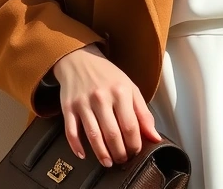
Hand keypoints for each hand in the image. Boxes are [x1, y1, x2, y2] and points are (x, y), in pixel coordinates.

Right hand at [51, 43, 162, 166]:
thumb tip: (154, 138)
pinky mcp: (67, 107)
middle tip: (122, 160)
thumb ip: (144, 114)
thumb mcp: (130, 89)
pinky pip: (71, 132)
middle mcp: (101, 97)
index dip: (134, 143)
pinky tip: (84, 155)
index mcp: (120, 92)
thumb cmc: (108, 77)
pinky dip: (76, 147)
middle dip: (119, 153)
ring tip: (108, 162)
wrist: (80, 60)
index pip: (130, 126)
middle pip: (112, 134)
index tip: (135, 151)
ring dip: (102, 154)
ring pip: (93, 135)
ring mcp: (83, 103)